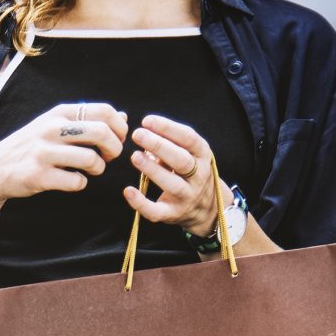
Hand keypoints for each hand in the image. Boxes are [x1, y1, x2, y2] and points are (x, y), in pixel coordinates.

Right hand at [0, 102, 124, 203]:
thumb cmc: (32, 146)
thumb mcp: (56, 124)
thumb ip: (88, 120)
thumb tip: (122, 117)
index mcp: (59, 113)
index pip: (104, 111)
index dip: (119, 128)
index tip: (117, 140)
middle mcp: (51, 128)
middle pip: (102, 133)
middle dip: (114, 148)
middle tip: (110, 157)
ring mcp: (44, 152)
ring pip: (91, 159)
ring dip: (99, 168)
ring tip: (92, 170)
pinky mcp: (39, 176)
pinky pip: (76, 182)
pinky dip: (81, 184)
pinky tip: (73, 180)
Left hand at [124, 114, 221, 238]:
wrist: (208, 207)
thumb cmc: (191, 173)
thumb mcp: (189, 155)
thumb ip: (170, 144)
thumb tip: (145, 135)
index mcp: (203, 156)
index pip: (189, 138)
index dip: (168, 128)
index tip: (147, 121)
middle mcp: (199, 176)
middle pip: (181, 160)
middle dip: (159, 145)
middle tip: (138, 134)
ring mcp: (187, 196)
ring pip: (172, 183)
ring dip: (152, 169)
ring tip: (134, 156)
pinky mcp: (173, 214)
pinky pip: (157, 211)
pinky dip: (141, 203)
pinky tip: (128, 191)